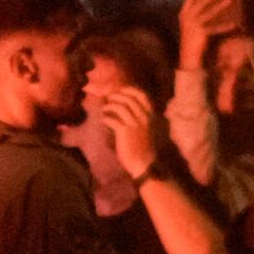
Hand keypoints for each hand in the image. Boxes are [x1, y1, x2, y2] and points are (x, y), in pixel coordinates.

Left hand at [81, 64, 160, 180]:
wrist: (144, 164)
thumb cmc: (143, 148)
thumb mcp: (145, 129)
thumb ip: (138, 118)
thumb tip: (123, 107)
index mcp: (150, 116)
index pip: (142, 96)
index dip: (129, 90)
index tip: (119, 90)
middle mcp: (144, 117)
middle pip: (128, 98)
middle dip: (115, 96)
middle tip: (107, 99)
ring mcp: (135, 124)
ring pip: (120, 106)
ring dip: (109, 106)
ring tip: (104, 109)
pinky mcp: (125, 132)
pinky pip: (112, 119)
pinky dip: (105, 118)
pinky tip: (103, 121)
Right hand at [178, 0, 242, 68]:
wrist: (188, 55)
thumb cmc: (192, 39)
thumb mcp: (191, 25)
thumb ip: (198, 15)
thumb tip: (212, 3)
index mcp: (183, 14)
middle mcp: (187, 18)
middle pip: (200, 2)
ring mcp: (193, 25)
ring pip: (209, 12)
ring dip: (220, 5)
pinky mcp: (201, 33)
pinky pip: (215, 28)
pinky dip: (224, 26)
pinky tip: (233, 24)